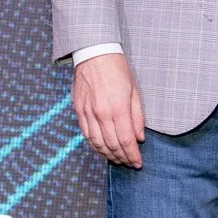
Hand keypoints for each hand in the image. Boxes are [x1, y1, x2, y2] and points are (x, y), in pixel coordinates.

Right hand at [73, 52, 146, 168]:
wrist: (94, 53)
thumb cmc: (117, 69)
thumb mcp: (135, 91)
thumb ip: (137, 117)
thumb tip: (139, 138)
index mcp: (118, 108)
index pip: (126, 140)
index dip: (133, 155)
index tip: (138, 163)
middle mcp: (101, 113)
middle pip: (112, 145)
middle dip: (122, 158)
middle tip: (129, 164)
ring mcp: (88, 113)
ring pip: (97, 143)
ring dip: (108, 155)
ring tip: (117, 160)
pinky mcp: (78, 110)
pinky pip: (86, 134)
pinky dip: (94, 145)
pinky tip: (101, 150)